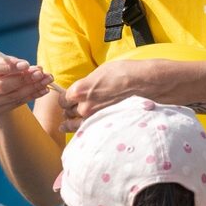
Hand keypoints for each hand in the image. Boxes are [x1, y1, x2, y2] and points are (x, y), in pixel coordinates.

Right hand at [0, 54, 56, 114]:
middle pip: (1, 86)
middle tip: (39, 73)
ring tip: (46, 79)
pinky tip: (43, 89)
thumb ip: (11, 62)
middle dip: (23, 79)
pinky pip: (17, 103)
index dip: (9, 67)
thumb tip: (28, 67)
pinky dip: (32, 95)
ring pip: (12, 96)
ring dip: (32, 87)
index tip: (26, 64)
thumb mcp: (0, 60)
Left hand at [63, 58, 179, 131]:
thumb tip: (83, 89)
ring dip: (73, 121)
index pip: (63, 99)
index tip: (69, 100)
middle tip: (73, 110)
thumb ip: (86, 84)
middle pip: (68, 111)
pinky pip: (87, 130)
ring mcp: (93, 118)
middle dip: (70, 110)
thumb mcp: (99, 73)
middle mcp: (83, 106)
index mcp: (79, 90)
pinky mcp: (103, 125)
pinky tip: (78, 133)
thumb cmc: (123, 74)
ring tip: (67, 124)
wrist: (142, 85)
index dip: (66, 99)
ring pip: (75, 123)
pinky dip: (81, 131)